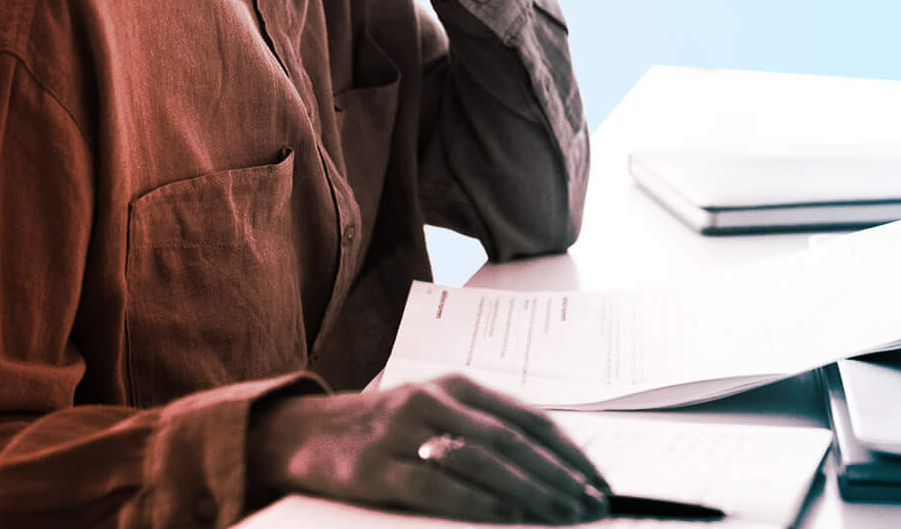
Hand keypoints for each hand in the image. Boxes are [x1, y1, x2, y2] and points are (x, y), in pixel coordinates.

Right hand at [250, 375, 609, 521]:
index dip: (570, 451)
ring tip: (561, 516)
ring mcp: (403, 430)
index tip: (599, 481)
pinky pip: (437, 485)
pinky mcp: (377, 467)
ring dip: (530, 491)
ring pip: (482, 459)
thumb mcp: (436, 416)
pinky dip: (477, 502)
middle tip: (590, 505)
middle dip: (559, 476)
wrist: (301, 433)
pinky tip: (507, 517)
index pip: (530, 417)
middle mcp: (435, 398)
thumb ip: (483, 431)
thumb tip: (552, 469)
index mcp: (457, 385)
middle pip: (513, 439)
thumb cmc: (383, 431)